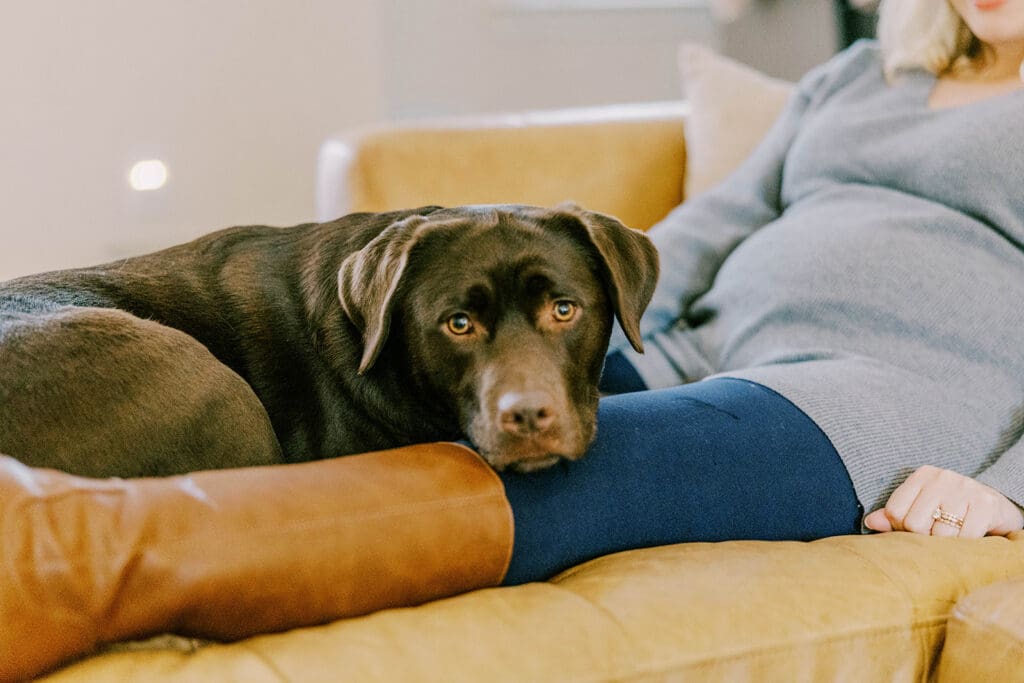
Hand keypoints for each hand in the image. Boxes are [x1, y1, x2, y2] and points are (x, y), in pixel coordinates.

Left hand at [863, 465, 1023, 537]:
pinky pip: (965, 537)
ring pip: (939, 534)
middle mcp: (942, 477)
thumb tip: (869, 523)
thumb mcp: (922, 507)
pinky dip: (966, 544)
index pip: (894, 512)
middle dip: (925, 537)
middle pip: (914, 524)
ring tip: (955, 535)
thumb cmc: (952, 510)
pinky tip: (970, 536)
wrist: (998, 506)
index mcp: (922, 475)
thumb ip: (895, 515)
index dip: (902, 529)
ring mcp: (965, 488)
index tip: (917, 530)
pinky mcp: (985, 504)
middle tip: (938, 534)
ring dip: (947, 543)